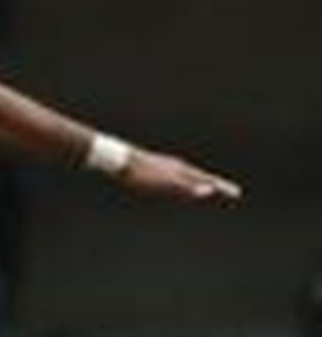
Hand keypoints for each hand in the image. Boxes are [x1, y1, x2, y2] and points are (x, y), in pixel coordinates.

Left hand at [117, 149, 241, 201]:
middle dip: (214, 184)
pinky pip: (174, 176)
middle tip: (227, 191)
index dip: (221, 187)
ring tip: (206, 187)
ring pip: (187, 175)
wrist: (116, 159)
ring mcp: (164, 165)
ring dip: (199, 182)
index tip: (237, 193)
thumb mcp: (164, 184)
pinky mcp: (153, 167)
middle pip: (200, 176)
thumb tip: (209, 191)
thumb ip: (186, 188)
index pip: (207, 180)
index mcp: (180, 170)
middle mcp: (175, 165)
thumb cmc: (140, 173)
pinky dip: (182, 181)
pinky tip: (176, 183)